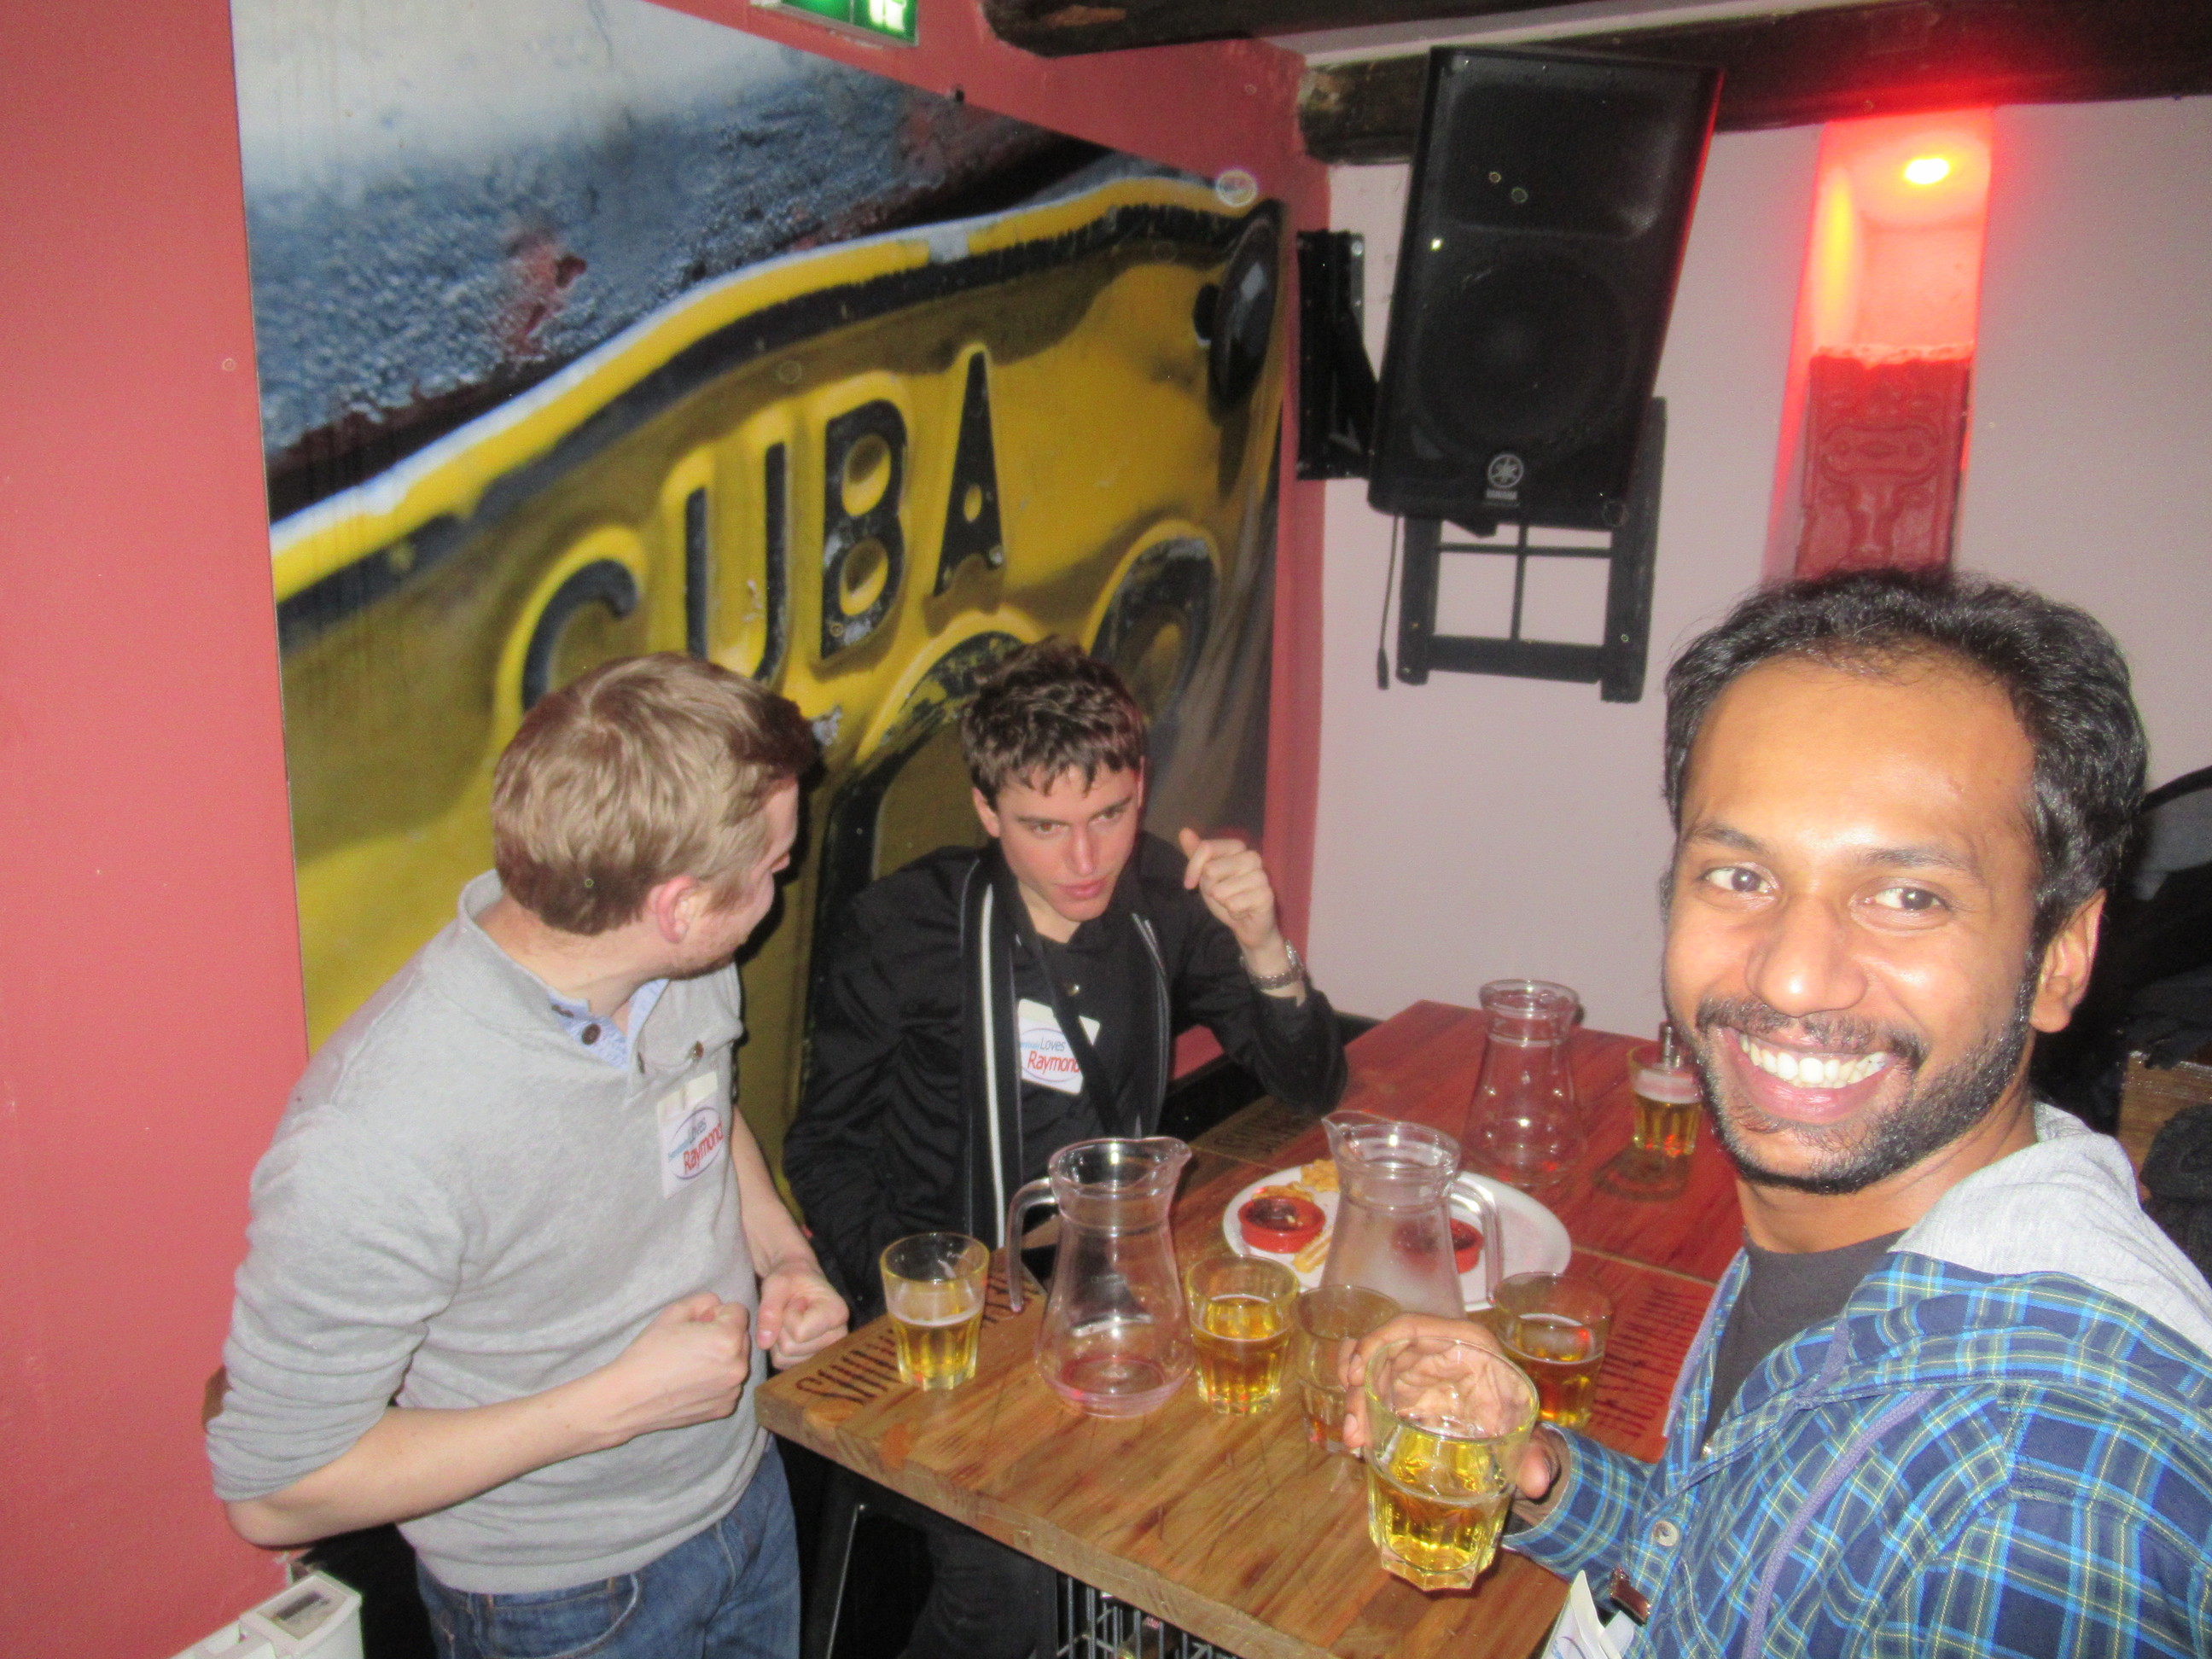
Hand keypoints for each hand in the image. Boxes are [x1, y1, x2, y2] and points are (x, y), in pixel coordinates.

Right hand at [591, 1292, 752, 1445]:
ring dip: (722, 1358)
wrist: (628, 1398)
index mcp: (728, 1339)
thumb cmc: (649, 1353)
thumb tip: (717, 1308)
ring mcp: (733, 1391)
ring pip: (736, 1361)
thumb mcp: (673, 1313)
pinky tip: (692, 1383)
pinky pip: (729, 1384)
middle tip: (691, 1344)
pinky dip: (717, 1381)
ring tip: (690, 1365)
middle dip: (722, 1335)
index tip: (696, 1324)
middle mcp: (738, 1367)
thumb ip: (704, 1301)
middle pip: (741, 1337)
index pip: (738, 1311)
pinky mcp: (725, 1408)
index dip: (715, 1313)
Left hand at [757, 1263, 847, 1366]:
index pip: (799, 1332)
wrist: (798, 1281)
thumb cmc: (791, 1278)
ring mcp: (826, 1352)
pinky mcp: (812, 1360)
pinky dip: (777, 1348)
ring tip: (790, 1318)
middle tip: (790, 1309)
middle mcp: (838, 1337)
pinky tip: (788, 1330)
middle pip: (791, 1348)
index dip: (787, 1316)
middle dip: (780, 1328)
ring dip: (777, 1338)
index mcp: (837, 1314)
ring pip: (785, 1358)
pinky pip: (782, 1364)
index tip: (796, 1300)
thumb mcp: (776, 1284)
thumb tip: (764, 1343)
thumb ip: (769, 1309)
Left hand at [1177, 828, 1283, 959]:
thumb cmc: (1228, 896)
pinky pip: (1233, 905)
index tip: (1190, 884)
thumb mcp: (1207, 875)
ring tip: (1234, 902)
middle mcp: (1252, 857)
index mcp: (1238, 847)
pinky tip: (1242, 911)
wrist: (1248, 925)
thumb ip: (1197, 854)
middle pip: (1211, 870)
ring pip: (1220, 890)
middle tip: (1223, 894)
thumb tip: (1184, 831)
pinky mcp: (1265, 895)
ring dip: (1222, 902)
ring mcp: (1261, 876)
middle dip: (1209, 888)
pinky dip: (1233, 912)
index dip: (1193, 868)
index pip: (1206, 847)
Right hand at [1341, 1314, 1560, 1501]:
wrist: (1513, 1436)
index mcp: (1464, 1343)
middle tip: (1355, 1431)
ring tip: (1355, 1442)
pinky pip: (1371, 1392)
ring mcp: (1412, 1372)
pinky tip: (1359, 1440)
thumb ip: (1536, 1454)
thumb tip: (1538, 1483)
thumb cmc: (1518, 1416)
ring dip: (1356, 1404)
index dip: (1378, 1342)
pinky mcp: (1402, 1394)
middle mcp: (1432, 1351)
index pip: (1411, 1326)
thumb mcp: (1527, 1432)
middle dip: (1361, 1390)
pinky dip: (1360, 1412)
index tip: (1357, 1373)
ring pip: (1370, 1374)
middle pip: (1382, 1355)